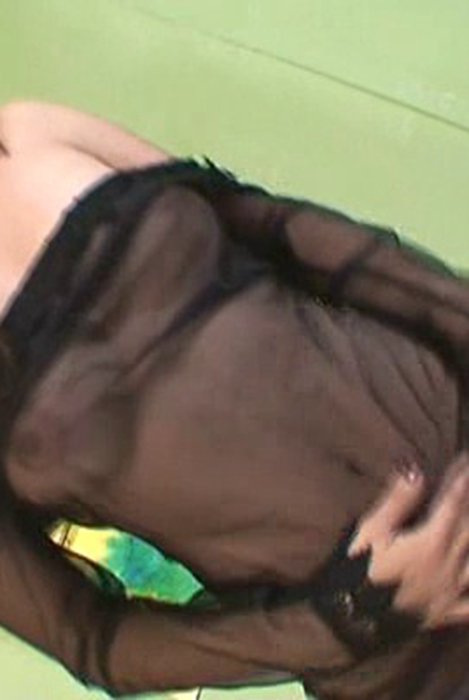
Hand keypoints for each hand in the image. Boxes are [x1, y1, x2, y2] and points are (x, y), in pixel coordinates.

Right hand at [349, 452, 468, 629]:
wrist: (353, 620)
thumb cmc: (359, 570)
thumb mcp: (372, 531)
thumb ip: (397, 501)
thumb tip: (416, 468)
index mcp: (430, 542)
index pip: (452, 502)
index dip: (462, 477)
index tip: (467, 457)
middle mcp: (449, 564)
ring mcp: (452, 590)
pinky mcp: (448, 612)